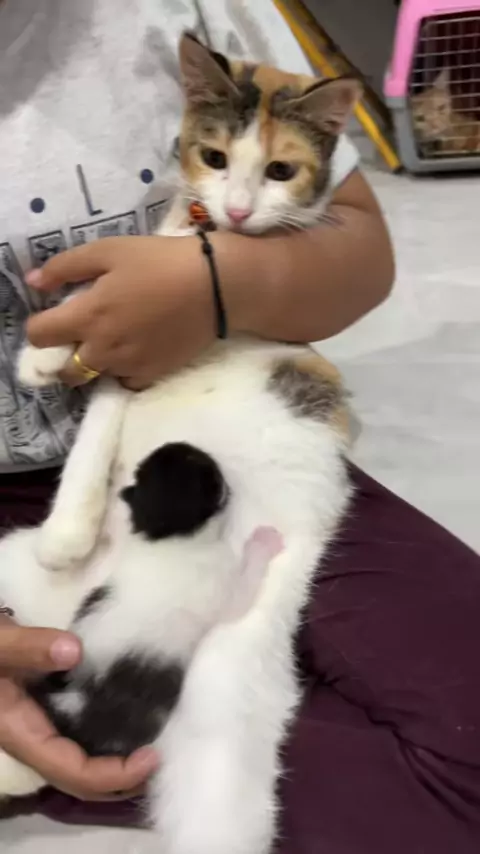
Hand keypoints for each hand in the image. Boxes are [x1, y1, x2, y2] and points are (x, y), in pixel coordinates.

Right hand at [0, 617, 157, 798]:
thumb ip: (27, 646)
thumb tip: (75, 651)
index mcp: (22, 732)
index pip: (73, 771)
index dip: (115, 773)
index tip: (153, 755)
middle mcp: (34, 738)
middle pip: (81, 779)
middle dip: (124, 781)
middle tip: (165, 758)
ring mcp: (41, 725)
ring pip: (81, 760)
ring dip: (119, 763)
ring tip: (158, 741)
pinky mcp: (47, 709)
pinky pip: (80, 736)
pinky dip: (109, 736)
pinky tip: (135, 715)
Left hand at [26, 236, 215, 389]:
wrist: (217, 286)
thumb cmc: (161, 261)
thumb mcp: (109, 250)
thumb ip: (66, 267)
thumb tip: (34, 282)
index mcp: (88, 315)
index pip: (39, 335)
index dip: (40, 325)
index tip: (54, 315)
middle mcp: (103, 349)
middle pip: (64, 370)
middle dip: (65, 355)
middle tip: (83, 334)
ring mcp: (129, 366)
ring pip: (96, 377)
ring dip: (97, 362)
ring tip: (115, 338)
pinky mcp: (153, 374)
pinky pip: (126, 382)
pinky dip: (125, 371)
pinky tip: (136, 349)